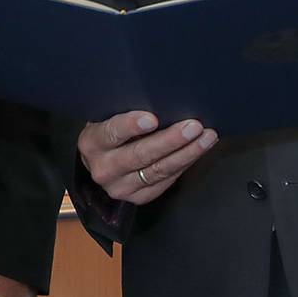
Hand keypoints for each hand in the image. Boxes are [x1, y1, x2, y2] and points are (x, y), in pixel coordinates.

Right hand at [76, 110, 216, 203]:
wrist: (100, 160)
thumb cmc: (109, 130)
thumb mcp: (107, 116)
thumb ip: (126, 110)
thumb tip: (161, 98)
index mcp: (92, 143)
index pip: (112, 133)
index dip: (132, 125)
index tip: (153, 118)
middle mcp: (103, 169)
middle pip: (140, 155)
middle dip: (170, 140)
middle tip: (193, 126)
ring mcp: (120, 188)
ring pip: (158, 171)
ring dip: (187, 153)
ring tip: (206, 137)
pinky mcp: (138, 198)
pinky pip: (166, 181)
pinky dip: (185, 164)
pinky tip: (199, 150)